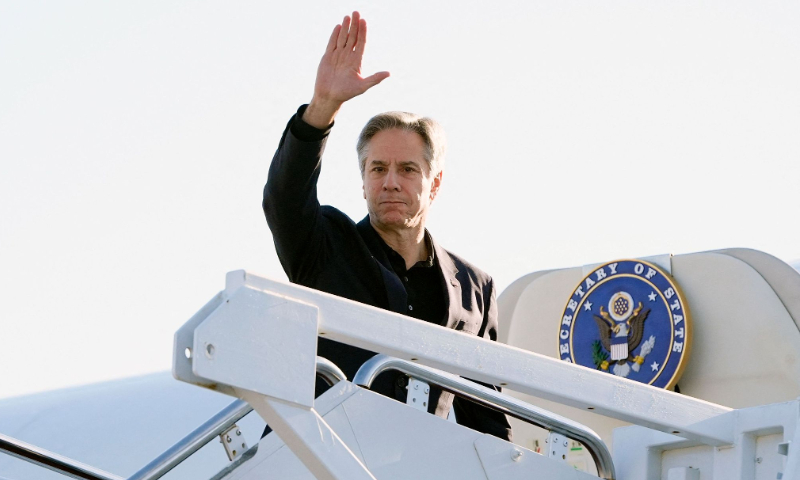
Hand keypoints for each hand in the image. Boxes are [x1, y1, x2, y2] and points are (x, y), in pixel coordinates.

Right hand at [303, 11, 389, 127]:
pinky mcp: (328, 57)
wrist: (329, 97)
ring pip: (342, 38)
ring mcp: (337, 55)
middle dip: (355, 25)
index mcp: (357, 61)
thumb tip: (389, 73)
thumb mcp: (362, 86)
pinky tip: (339, 26)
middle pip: (352, 37)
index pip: (361, 42)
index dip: (363, 32)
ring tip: (348, 16)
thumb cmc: (346, 93)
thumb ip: (375, 79)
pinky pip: (332, 43)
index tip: (364, 21)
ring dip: (346, 27)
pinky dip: (335, 35)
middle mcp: (348, 56)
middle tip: (356, 12)